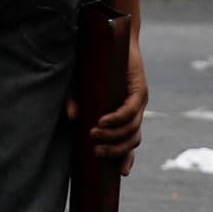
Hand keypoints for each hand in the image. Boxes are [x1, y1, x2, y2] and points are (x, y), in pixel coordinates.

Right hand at [74, 37, 147, 174]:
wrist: (114, 38)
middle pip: (133, 140)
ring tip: (93, 134)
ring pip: (132, 128)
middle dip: (115, 150)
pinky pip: (130, 110)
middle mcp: (136, 110)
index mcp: (126, 113)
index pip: (131, 141)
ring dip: (113, 135)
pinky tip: (102, 121)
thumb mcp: (82, 87)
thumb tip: (73, 119)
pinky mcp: (139, 89)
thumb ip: (76, 101)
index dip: (127, 157)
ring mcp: (140, 101)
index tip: (121, 173)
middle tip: (95, 151)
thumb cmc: (97, 64)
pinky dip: (117, 118)